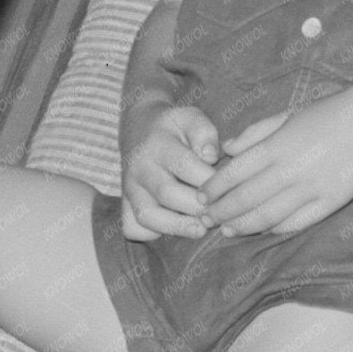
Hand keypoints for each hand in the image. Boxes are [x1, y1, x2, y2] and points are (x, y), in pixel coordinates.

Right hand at [119, 105, 219, 241]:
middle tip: (218, 212)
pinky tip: (174, 229)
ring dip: (176, 227)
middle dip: (196, 207)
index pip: (185, 166)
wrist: (138, 129)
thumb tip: (210, 157)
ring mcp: (128, 189)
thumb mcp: (190, 117)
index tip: (228, 188)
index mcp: (157, 145)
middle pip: (167, 194)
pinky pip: (132, 228)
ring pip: (146, 215)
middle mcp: (138, 169)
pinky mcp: (124, 205)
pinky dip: (151, 234)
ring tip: (200, 229)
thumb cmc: (173, 127)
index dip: (209, 181)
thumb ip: (204, 132)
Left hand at [201, 89, 352, 235]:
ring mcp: (310, 189)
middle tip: (205, 219)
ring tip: (226, 230)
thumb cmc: (328, 112)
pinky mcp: (330, 202)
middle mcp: (288, 171)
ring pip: (267, 216)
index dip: (213, 189)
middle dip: (220, 212)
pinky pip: (296, 222)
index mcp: (275, 147)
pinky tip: (262, 230)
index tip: (200, 197)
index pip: (233, 174)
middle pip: (244, 199)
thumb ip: (255, 133)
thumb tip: (226, 149)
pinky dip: (275, 228)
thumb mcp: (286, 114)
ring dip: (242, 226)